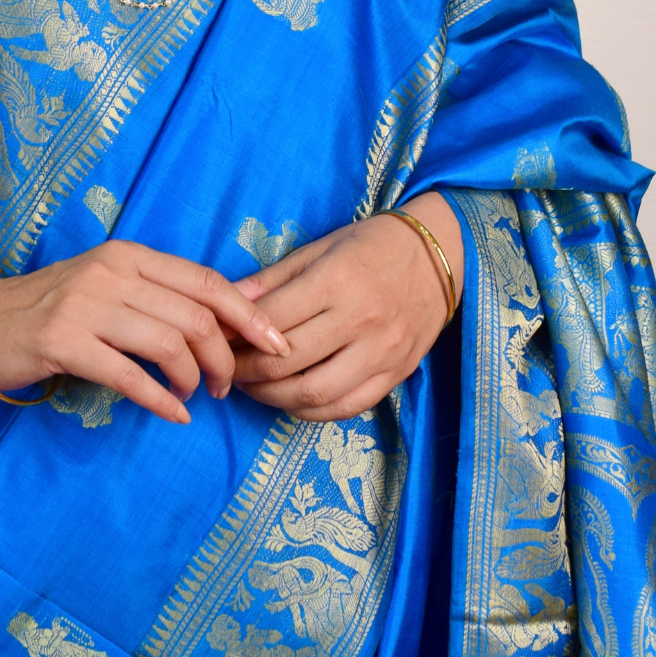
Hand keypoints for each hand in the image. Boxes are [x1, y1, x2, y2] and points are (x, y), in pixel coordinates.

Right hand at [0, 241, 288, 424]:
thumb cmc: (52, 308)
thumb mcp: (110, 286)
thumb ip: (165, 293)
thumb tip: (243, 306)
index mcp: (128, 255)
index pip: (206, 280)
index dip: (249, 315)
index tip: (277, 345)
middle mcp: (110, 272)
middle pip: (196, 317)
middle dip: (225, 359)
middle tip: (226, 387)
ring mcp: (85, 305)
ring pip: (170, 344)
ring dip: (195, 381)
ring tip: (195, 398)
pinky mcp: (64, 341)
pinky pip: (130, 376)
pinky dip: (161, 400)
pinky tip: (173, 415)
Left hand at [230, 195, 460, 420]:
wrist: (438, 256)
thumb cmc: (372, 245)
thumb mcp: (319, 249)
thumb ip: (273, 279)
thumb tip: (228, 299)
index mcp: (336, 280)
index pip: (271, 320)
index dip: (236, 335)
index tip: (217, 338)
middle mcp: (360, 319)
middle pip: (287, 361)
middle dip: (246, 370)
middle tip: (227, 367)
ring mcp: (381, 351)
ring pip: (314, 392)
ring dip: (272, 397)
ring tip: (253, 387)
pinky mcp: (396, 374)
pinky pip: (347, 407)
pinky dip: (312, 411)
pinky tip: (291, 400)